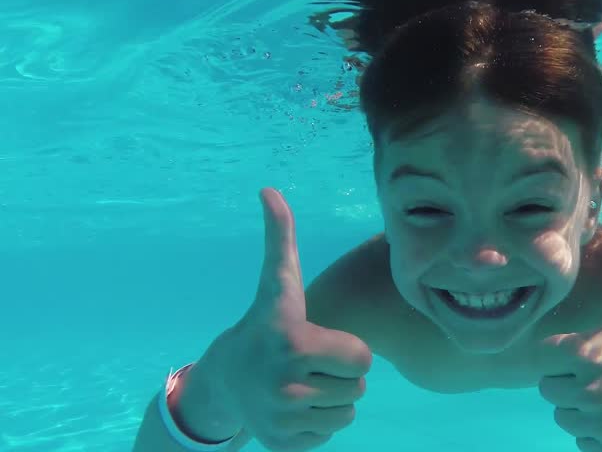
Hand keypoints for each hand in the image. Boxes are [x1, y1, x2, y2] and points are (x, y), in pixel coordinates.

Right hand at [210, 188, 372, 450]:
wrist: (223, 380)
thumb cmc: (263, 325)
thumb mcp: (276, 284)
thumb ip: (280, 237)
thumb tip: (268, 189)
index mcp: (296, 346)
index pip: (364, 359)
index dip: (349, 349)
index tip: (321, 342)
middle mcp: (287, 388)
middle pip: (357, 388)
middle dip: (341, 375)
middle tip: (311, 363)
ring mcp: (283, 421)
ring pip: (347, 414)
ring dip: (333, 399)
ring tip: (304, 383)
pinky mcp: (282, 446)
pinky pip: (329, 436)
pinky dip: (318, 424)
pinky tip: (295, 407)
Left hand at [536, 207, 601, 451]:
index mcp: (584, 353)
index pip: (544, 359)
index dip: (563, 355)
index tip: (590, 349)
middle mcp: (587, 391)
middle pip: (551, 390)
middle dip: (570, 382)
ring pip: (566, 419)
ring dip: (582, 410)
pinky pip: (584, 445)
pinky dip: (596, 438)